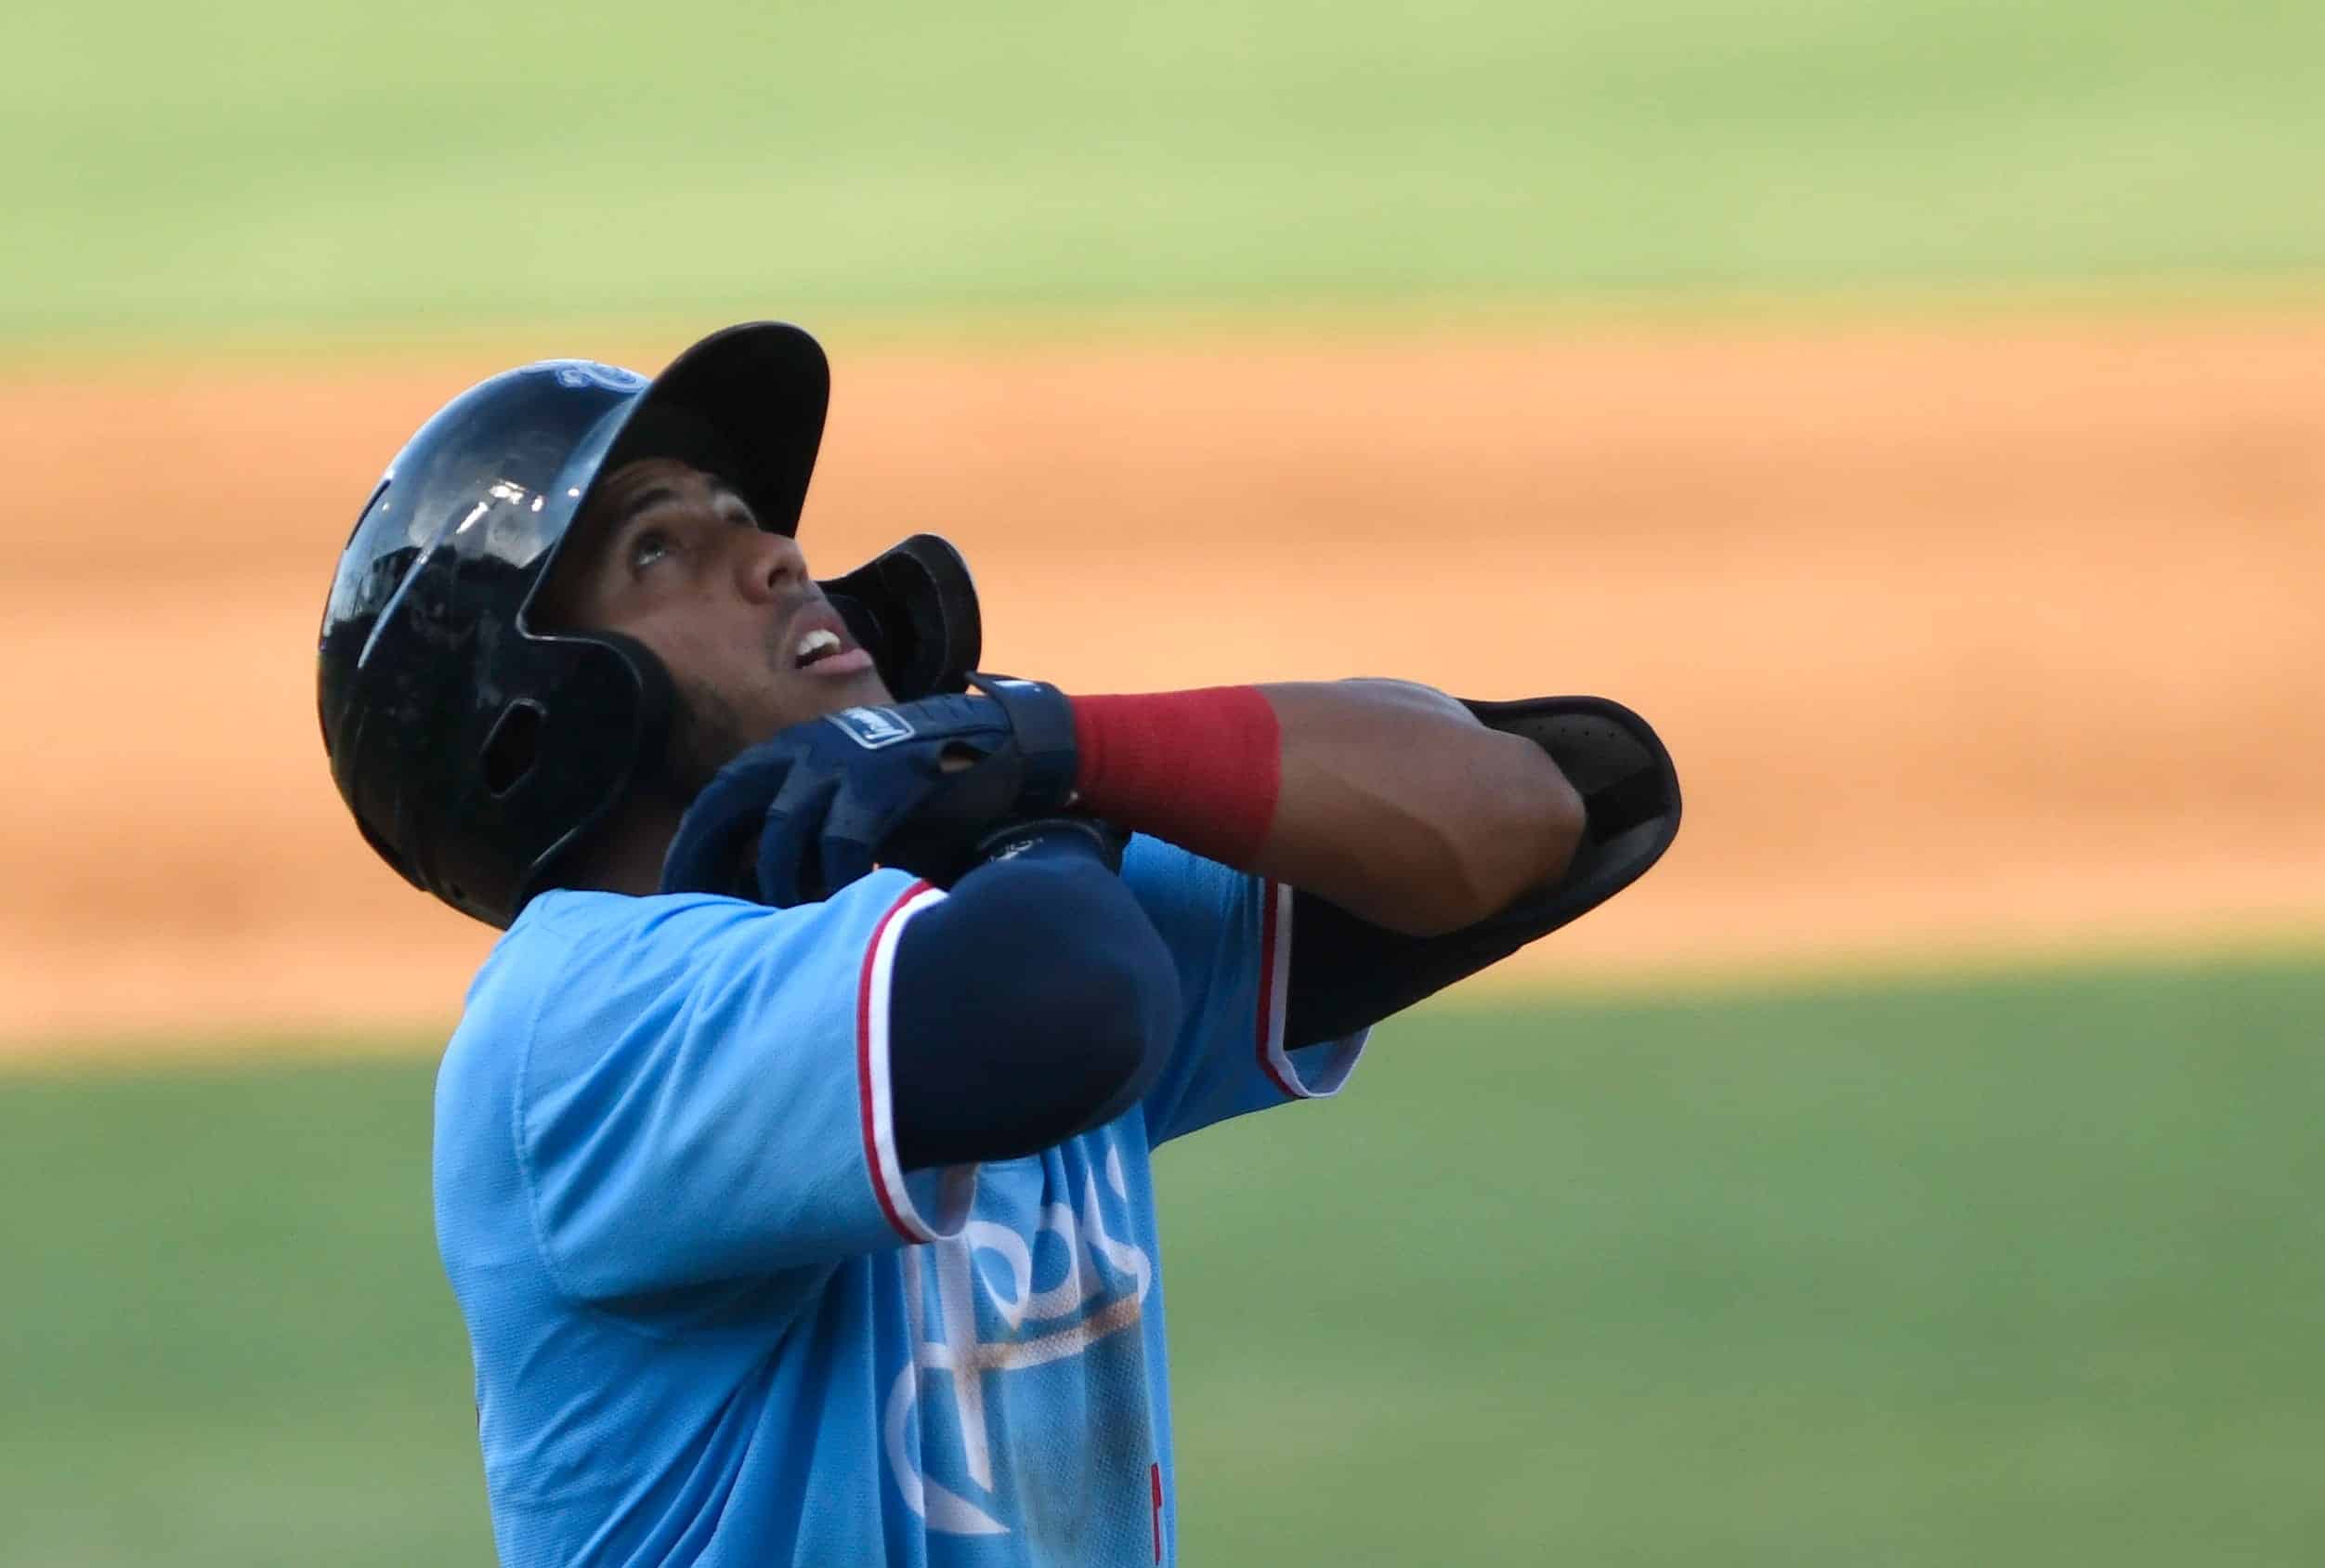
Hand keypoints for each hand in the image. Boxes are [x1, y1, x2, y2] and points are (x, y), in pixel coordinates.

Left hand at [659, 674, 1084, 905]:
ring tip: (786, 923)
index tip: (673, 897)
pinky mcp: (886, 778)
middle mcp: (805, 750)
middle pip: (729, 808)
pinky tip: (844, 904)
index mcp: (790, 754)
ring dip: (777, 883)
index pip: (716, 800)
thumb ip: (806, 835)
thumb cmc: (922, 794)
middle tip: (703, 920)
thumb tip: (758, 896)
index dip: (690, 849)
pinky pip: (842, 840)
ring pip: (782, 831)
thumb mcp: (850, 806)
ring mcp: (845, 760)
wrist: (1001, 748)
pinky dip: (835, 879)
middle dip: (708, 865)